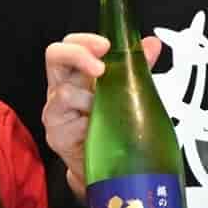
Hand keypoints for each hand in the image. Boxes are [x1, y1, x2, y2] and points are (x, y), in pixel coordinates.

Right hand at [42, 31, 161, 197]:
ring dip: (90, 100)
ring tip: (104, 112)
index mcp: (78, 74)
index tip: (105, 45)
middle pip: (54, 55)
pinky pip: (68, 123)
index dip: (84, 40)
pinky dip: (85, 123)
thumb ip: (137, 67)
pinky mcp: (56, 134)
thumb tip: (152, 44)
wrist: (105, 166)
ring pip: (64, 91)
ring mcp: (56, 110)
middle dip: (79, 55)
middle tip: (101, 68)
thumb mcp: (127, 93)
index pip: (71, 44)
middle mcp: (62, 87)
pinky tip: (95, 129)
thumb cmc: (112, 127)